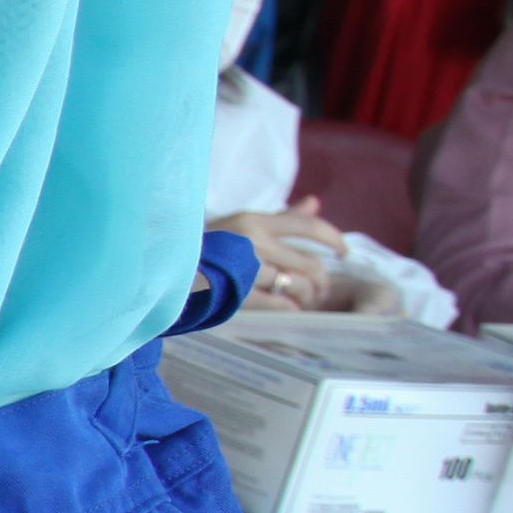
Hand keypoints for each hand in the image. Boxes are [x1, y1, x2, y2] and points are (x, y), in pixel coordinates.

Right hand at [216, 199, 342, 310]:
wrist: (169, 273)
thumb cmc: (207, 249)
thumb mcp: (242, 224)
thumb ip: (282, 217)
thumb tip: (315, 202)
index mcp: (254, 221)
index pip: (309, 227)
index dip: (334, 240)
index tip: (343, 253)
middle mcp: (253, 242)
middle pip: (309, 264)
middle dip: (321, 282)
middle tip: (320, 291)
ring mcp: (246, 269)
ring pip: (297, 286)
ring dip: (306, 298)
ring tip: (303, 302)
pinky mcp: (239, 293)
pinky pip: (281, 304)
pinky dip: (290, 309)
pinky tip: (289, 310)